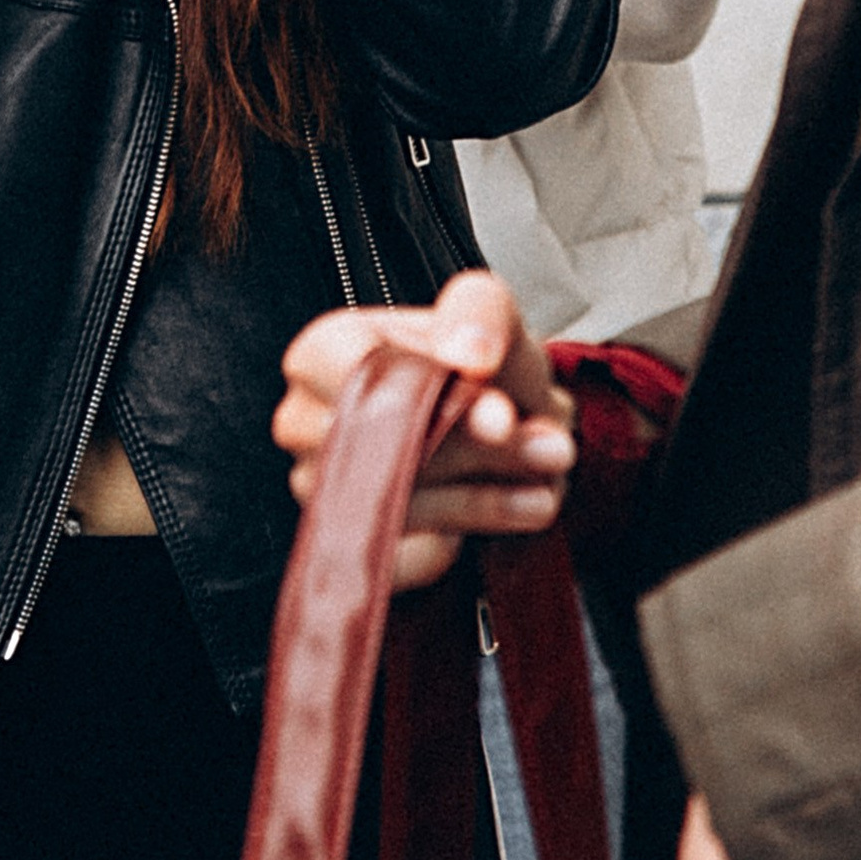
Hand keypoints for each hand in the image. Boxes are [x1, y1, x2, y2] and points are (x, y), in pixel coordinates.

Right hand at [274, 268, 573, 590]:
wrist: (491, 415)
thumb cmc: (471, 363)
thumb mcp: (488, 311)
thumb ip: (481, 316)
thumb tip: (471, 357)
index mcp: (321, 353)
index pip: (360, 382)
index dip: (436, 402)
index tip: (502, 414)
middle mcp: (306, 423)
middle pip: (390, 448)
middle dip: (482, 452)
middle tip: (553, 448)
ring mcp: (326, 490)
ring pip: (410, 501)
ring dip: (493, 494)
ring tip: (549, 475)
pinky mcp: (359, 540)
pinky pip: (416, 548)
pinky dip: (480, 525)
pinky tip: (524, 503)